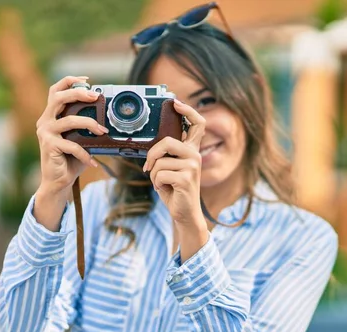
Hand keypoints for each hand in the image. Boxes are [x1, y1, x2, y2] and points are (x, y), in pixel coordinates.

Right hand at [35, 75, 108, 198]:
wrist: (57, 181)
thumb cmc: (70, 160)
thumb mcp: (79, 140)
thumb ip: (85, 127)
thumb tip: (106, 118)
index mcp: (50, 116)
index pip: (55, 91)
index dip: (69, 81)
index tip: (87, 81)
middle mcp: (45, 121)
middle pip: (59, 98)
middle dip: (78, 94)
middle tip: (95, 97)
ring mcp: (45, 133)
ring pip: (69, 120)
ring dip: (90, 124)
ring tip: (103, 131)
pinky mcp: (49, 146)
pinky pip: (72, 145)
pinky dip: (85, 154)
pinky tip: (93, 162)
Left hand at [143, 99, 205, 228]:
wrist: (184, 213)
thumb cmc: (174, 189)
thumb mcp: (170, 168)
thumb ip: (167, 154)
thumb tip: (152, 145)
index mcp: (192, 150)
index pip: (198, 124)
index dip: (188, 111)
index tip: (176, 103)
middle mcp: (195, 155)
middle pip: (167, 141)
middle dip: (152, 155)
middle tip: (149, 167)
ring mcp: (192, 166)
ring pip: (160, 161)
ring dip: (154, 175)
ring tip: (162, 183)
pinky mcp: (186, 178)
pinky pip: (160, 174)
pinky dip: (157, 184)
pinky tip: (165, 189)